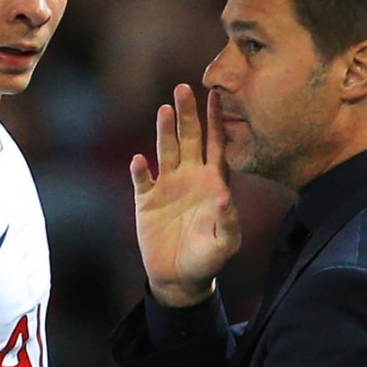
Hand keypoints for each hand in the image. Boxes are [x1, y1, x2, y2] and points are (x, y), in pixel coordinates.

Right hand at [131, 85, 240, 306]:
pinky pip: (142, 180)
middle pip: (189, 138)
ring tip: (164, 110)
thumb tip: (224, 197)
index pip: (216, 144)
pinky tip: (139, 160)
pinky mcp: (146, 201)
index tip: (217, 95)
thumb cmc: (208, 259)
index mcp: (213, 182)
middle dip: (187, 114)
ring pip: (165, 150)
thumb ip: (228, 222)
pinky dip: (140, 170)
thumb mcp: (225, 244)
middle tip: (183, 88)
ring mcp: (167, 186)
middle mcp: (190, 177)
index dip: (216, 120)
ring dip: (164, 131)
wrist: (179, 277)